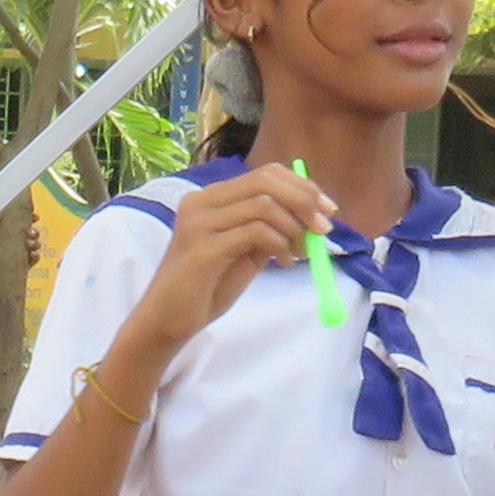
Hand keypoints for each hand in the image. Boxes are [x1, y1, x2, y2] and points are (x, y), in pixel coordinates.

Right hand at [130, 163, 335, 348]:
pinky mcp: (203, 247)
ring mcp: (200, 222)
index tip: (328, 210)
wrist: (167, 321)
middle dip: (305, 201)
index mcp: (210, 198)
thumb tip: (310, 217)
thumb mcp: (244, 252)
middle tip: (324, 227)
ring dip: (294, 227)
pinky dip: (279, 244)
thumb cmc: (205, 288)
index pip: (265, 174)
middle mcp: (201, 201)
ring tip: (299, 252)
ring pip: (264, 205)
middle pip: (266, 181)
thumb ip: (267, 230)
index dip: (303, 187)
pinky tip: (282, 262)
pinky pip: (255, 232)